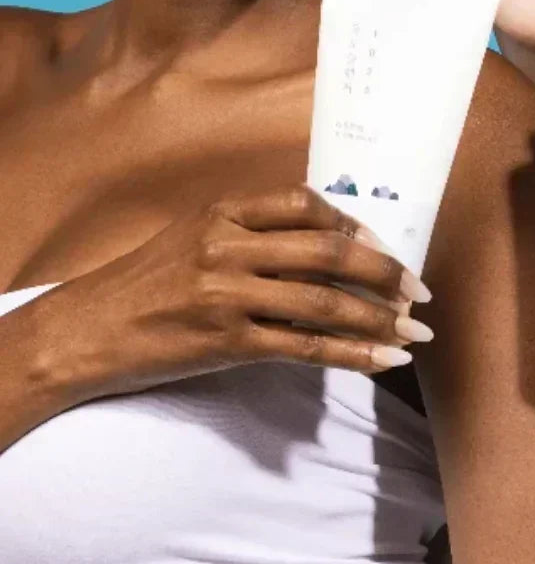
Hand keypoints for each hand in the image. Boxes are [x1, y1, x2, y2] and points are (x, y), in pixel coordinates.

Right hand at [22, 185, 433, 402]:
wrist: (85, 332)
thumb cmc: (145, 283)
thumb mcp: (193, 236)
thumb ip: (252, 231)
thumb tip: (327, 241)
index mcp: (224, 211)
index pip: (307, 204)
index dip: (356, 225)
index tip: (384, 246)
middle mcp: (230, 246)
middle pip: (330, 252)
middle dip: (386, 272)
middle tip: (420, 290)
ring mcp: (229, 294)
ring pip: (326, 302)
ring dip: (381, 318)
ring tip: (415, 331)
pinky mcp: (228, 341)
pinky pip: (307, 347)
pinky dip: (354, 353)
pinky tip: (384, 359)